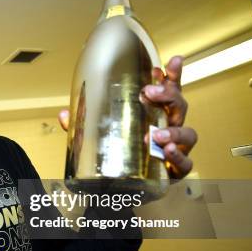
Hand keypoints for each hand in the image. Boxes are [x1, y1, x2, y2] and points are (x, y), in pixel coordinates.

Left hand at [57, 56, 197, 178]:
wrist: (124, 190)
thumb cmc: (120, 157)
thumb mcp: (100, 137)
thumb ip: (84, 126)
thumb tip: (64, 114)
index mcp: (155, 114)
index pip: (169, 91)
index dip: (173, 75)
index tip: (172, 60)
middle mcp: (170, 128)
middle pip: (179, 105)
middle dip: (168, 95)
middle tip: (149, 92)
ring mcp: (176, 148)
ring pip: (188, 134)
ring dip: (174, 131)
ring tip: (156, 133)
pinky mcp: (176, 170)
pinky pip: (185, 163)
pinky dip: (178, 156)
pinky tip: (168, 151)